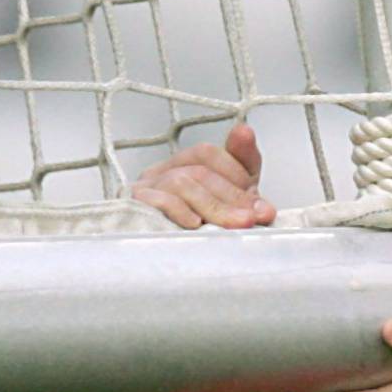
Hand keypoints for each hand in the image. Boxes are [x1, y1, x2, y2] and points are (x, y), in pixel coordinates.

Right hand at [132, 123, 275, 228]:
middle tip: (252, 217)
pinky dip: (182, 211)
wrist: (165, 260)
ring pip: (181, 183)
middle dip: (233, 195)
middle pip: (199, 171)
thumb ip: (243, 166)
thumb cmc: (202, 227)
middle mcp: (161, 173)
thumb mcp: (230, 198)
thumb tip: (246, 131)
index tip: (256, 201)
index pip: (207, 153)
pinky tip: (198, 224)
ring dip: (214, 206)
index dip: (236, 172)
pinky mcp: (134, 208)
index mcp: (182, 166)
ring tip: (235, 224)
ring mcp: (145, 189)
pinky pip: (159, 201)